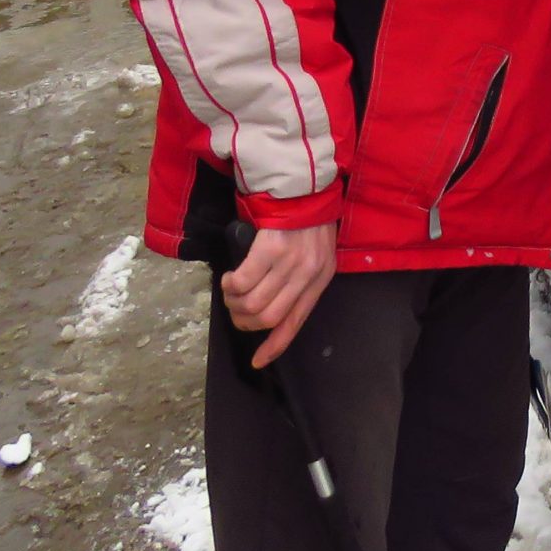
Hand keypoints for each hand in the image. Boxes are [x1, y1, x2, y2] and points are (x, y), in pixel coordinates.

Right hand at [221, 222, 338, 368]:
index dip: (275, 346)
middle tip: (237, 311)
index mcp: (320, 280)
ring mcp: (289, 262)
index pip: (296, 323)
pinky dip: (231, 285)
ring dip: (234, 303)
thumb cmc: (308, 223)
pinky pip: (242, 281)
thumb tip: (272, 312)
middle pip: (268, 318)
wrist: (304, 188)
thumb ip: (300, 283)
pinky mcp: (270, 248)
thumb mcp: (316, 256)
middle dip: (245, 322)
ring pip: (252, 303)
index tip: (258, 361)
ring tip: (231, 291)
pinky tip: (230, 278)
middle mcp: (307, 275)